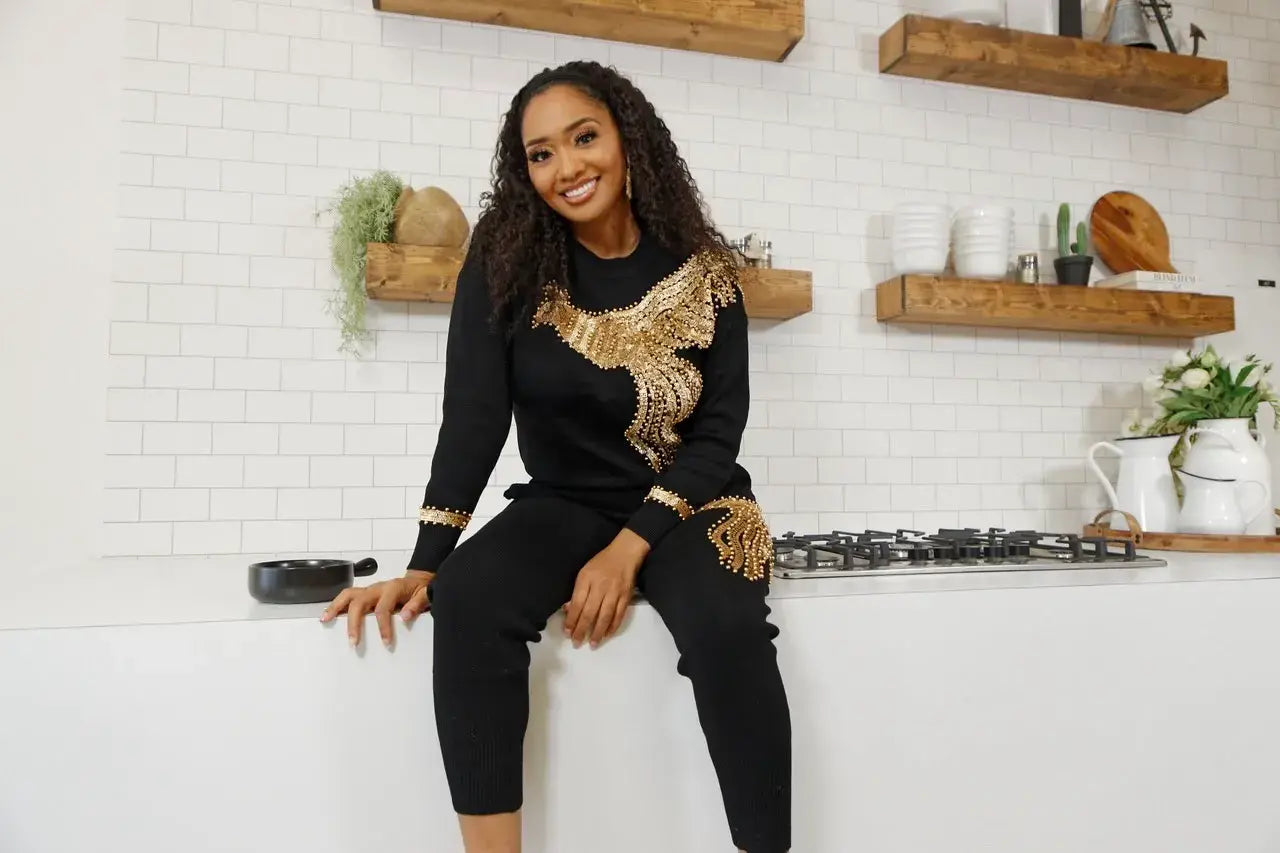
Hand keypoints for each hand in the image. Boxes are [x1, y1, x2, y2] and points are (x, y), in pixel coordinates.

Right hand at [319, 570, 432, 648]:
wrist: (418, 582)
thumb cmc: (419, 590)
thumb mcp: (424, 595)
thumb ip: (417, 604)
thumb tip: (405, 616)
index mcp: (393, 588)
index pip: (383, 608)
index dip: (384, 626)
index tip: (386, 642)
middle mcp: (378, 588)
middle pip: (359, 600)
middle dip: (354, 622)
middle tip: (353, 641)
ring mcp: (369, 590)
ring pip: (348, 595)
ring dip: (336, 607)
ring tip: (326, 620)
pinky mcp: (365, 594)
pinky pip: (347, 598)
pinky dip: (336, 606)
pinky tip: (328, 617)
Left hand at [563, 530, 648, 648]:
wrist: (624, 553)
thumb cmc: (601, 563)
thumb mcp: (584, 572)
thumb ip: (577, 591)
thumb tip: (568, 610)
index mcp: (586, 579)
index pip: (577, 604)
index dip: (572, 620)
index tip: (567, 632)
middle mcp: (600, 587)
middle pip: (589, 613)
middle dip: (582, 630)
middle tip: (577, 643)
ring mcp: (614, 592)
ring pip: (605, 616)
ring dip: (598, 632)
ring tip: (593, 644)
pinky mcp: (626, 596)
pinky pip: (619, 614)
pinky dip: (613, 626)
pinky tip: (607, 634)